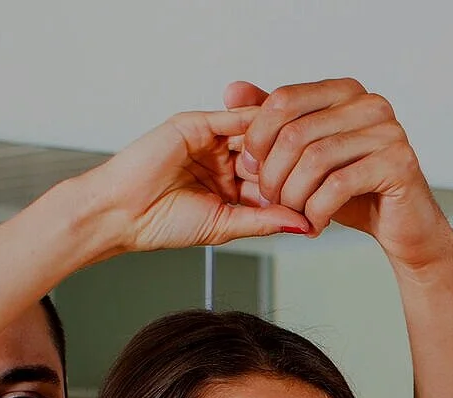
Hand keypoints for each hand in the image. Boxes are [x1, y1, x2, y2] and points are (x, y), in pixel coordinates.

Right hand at [64, 109, 310, 258]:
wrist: (123, 213)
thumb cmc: (163, 223)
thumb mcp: (225, 224)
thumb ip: (265, 221)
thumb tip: (306, 225)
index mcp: (231, 188)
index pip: (273, 180)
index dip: (298, 184)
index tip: (328, 188)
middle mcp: (224, 162)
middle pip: (269, 154)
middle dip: (293, 160)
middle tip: (323, 162)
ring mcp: (210, 141)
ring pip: (254, 134)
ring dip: (277, 140)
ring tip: (304, 146)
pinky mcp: (195, 124)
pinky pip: (231, 117)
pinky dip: (254, 122)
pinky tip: (277, 130)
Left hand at [223, 79, 452, 269]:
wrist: (403, 226)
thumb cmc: (356, 190)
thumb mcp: (308, 153)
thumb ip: (274, 122)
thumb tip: (232, 90)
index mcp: (345, 92)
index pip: (285, 100)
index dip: (258, 136)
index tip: (248, 166)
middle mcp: (370, 104)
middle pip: (296, 132)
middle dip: (272, 172)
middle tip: (268, 199)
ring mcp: (389, 131)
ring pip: (315, 160)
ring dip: (293, 195)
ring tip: (290, 213)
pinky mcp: (399, 163)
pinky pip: (338, 185)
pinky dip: (317, 209)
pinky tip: (314, 222)